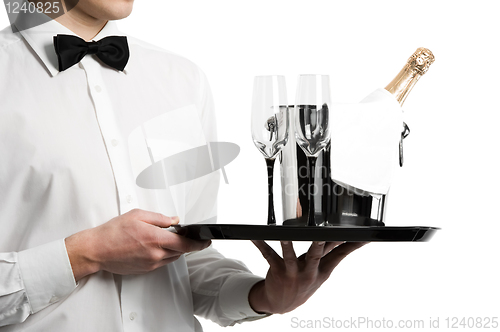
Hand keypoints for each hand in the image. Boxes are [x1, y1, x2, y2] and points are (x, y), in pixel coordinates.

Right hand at [65, 209, 210, 280]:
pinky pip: (162, 262)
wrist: (96, 250)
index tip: (206, 240)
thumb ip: (160, 218)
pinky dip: (164, 254)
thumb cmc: (113, 232)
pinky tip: (155, 246)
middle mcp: (155, 253)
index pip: (185, 244)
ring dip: (174, 249)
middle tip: (188, 237)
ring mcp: (150, 263)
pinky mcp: (145, 269)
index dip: (199, 243)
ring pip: (172, 257)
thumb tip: (174, 220)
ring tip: (165, 239)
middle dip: (187, 244)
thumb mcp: (137, 215)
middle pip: (181, 251)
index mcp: (155, 238)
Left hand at [249, 240, 367, 313]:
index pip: (339, 255)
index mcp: (322, 271)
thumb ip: (330, 254)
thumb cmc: (303, 282)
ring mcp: (292, 272)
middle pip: (316, 255)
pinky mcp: (277, 270)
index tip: (361, 236)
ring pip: (290, 257)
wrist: (282, 303)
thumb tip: (344, 238)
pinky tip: (255, 236)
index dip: (351, 246)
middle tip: (322, 233)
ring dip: (287, 245)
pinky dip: (261, 245)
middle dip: (319, 244)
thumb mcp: (321, 272)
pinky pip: (268, 255)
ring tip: (284, 235)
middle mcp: (308, 272)